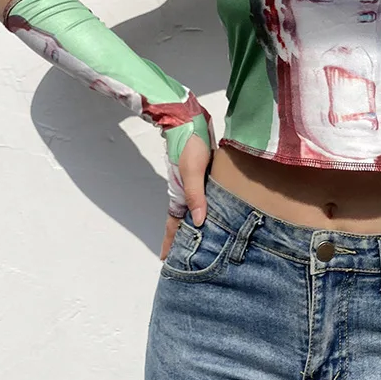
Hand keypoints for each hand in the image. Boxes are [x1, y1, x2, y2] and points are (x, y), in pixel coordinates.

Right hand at [159, 133, 212, 260]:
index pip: (174, 223)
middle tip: (187, 257)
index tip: (165, 260)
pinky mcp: (204, 173)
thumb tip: (197, 221)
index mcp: (179, 193)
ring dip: (195, 223)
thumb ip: (195, 194)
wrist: (190, 119)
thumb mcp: (192, 170)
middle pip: (182, 219)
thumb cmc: (190, 143)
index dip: (170, 241)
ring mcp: (194, 182)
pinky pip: (203, 196)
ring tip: (203, 239)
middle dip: (182, 238)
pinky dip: (205, 207)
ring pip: (193, 208)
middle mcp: (185, 190)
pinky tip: (215, 211)